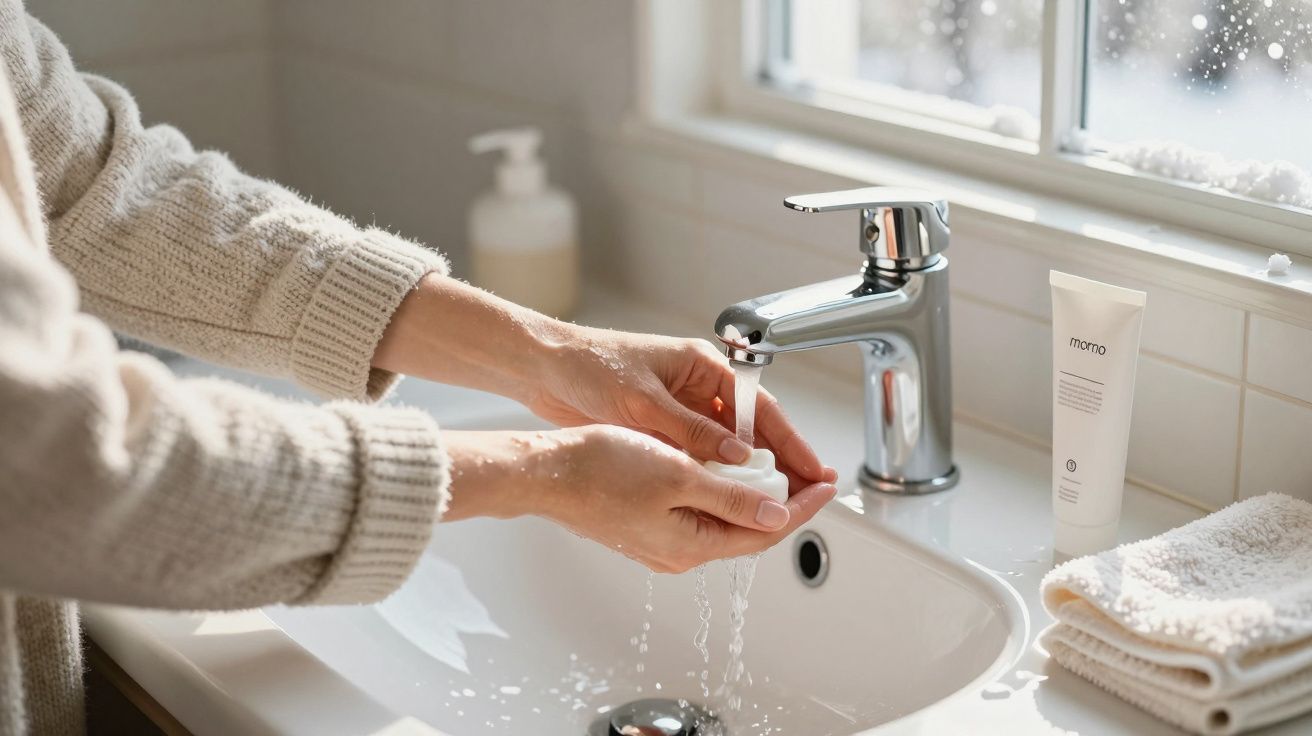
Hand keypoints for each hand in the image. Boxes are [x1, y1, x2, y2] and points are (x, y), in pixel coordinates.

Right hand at [442, 426, 836, 572]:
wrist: (544, 473)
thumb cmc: (600, 470)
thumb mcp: (678, 476)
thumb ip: (731, 498)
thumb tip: (777, 516)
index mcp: (691, 544)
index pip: (765, 531)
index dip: (802, 506)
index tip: (827, 484)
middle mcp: (678, 552)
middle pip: (747, 530)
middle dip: (784, 502)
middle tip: (811, 475)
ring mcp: (660, 541)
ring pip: (722, 521)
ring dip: (752, 497)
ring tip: (779, 471)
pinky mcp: (644, 526)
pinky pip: (697, 514)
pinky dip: (721, 494)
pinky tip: (727, 472)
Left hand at [528, 326, 837, 490]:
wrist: (543, 368)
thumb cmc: (590, 368)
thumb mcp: (643, 402)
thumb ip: (690, 431)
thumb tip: (738, 456)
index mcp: (702, 367)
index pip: (760, 408)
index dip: (790, 442)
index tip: (813, 470)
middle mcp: (697, 388)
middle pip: (752, 430)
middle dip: (780, 463)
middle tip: (808, 495)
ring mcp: (680, 409)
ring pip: (728, 447)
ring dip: (750, 474)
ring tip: (777, 505)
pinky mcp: (661, 429)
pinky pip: (700, 456)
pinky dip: (717, 477)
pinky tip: (730, 499)